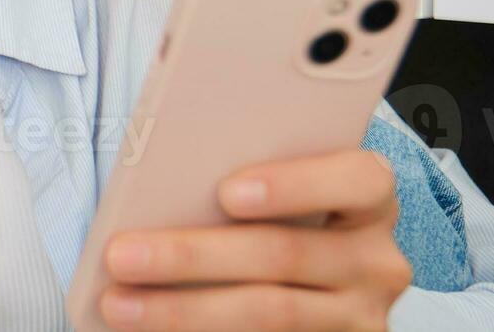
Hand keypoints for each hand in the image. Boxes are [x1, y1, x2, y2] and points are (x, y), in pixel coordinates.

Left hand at [98, 149, 412, 330]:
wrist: (317, 283)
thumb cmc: (281, 215)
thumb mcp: (283, 189)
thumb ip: (247, 178)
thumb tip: (163, 183)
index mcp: (370, 197)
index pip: (356, 181)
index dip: (293, 185)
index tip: (226, 192)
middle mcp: (376, 260)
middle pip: (283, 254)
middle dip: (193, 255)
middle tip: (122, 255)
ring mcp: (359, 315)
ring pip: (267, 313)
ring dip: (182, 310)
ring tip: (118, 304)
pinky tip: (152, 330)